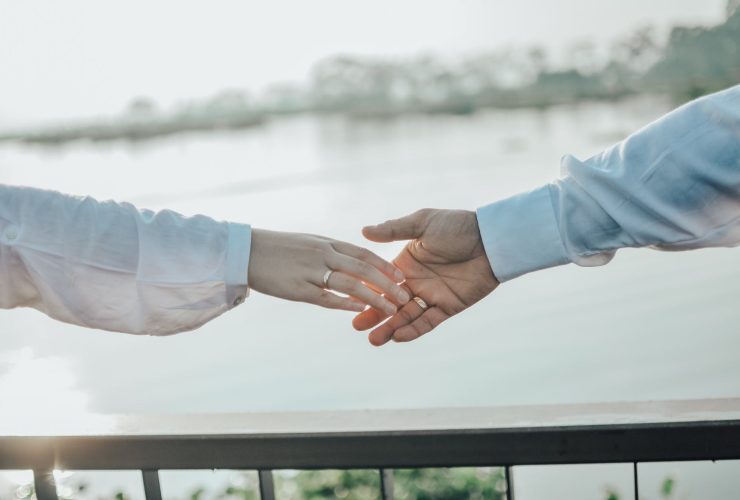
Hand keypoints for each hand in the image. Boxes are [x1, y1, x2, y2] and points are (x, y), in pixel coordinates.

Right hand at [248, 229, 409, 313]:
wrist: (246, 250)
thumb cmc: (278, 248)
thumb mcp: (308, 243)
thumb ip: (330, 252)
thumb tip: (349, 261)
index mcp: (327, 243)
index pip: (363, 253)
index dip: (384, 265)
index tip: (401, 276)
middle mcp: (323, 254)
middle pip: (363, 269)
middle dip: (387, 284)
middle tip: (404, 296)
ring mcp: (311, 271)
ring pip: (350, 284)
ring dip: (374, 297)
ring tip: (391, 308)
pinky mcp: (298, 288)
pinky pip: (327, 297)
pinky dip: (345, 303)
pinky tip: (361, 310)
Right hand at [352, 209, 498, 345]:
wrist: (491, 239)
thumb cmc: (457, 227)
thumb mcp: (422, 224)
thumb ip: (393, 230)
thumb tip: (364, 230)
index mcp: (406, 263)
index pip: (381, 281)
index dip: (366, 291)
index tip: (348, 301)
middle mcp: (416, 281)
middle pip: (390, 303)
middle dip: (373, 315)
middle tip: (356, 326)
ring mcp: (432, 295)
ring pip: (406, 316)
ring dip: (391, 328)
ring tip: (374, 340)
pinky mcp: (449, 306)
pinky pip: (428, 321)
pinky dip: (414, 330)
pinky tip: (398, 337)